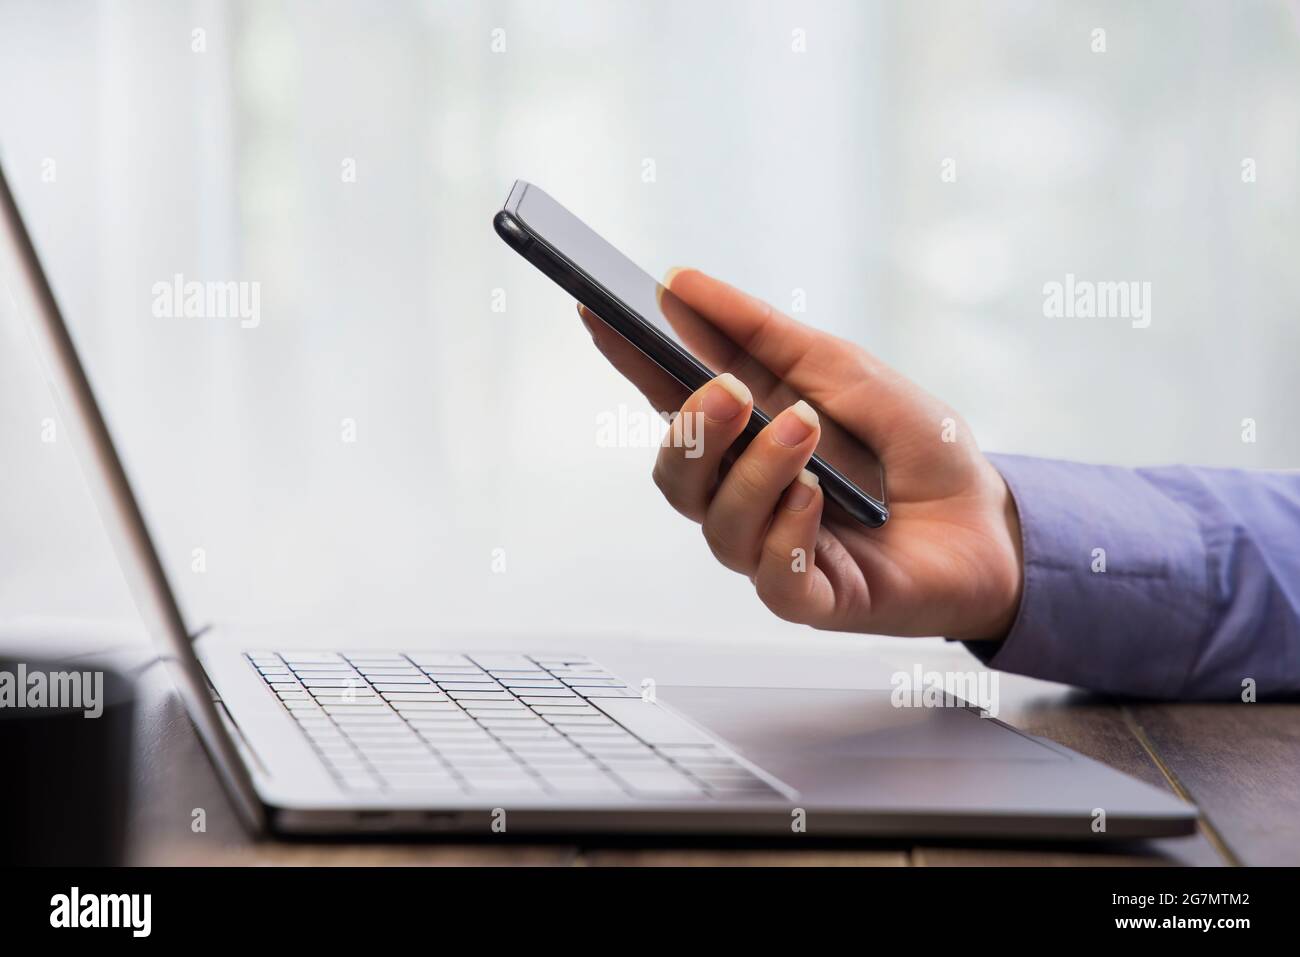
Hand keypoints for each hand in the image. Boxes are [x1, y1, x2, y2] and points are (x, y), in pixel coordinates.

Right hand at [578, 268, 1022, 640]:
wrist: (993, 519)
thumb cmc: (913, 446)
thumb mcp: (842, 369)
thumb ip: (761, 333)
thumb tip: (679, 283)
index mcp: (744, 439)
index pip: (669, 400)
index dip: (629, 360)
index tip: (596, 311)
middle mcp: (745, 498)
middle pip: (677, 476)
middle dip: (692, 429)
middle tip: (729, 390)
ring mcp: (773, 551)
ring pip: (720, 524)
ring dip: (755, 471)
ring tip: (803, 429)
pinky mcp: (813, 599)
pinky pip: (773, 578)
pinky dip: (788, 534)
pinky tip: (816, 502)